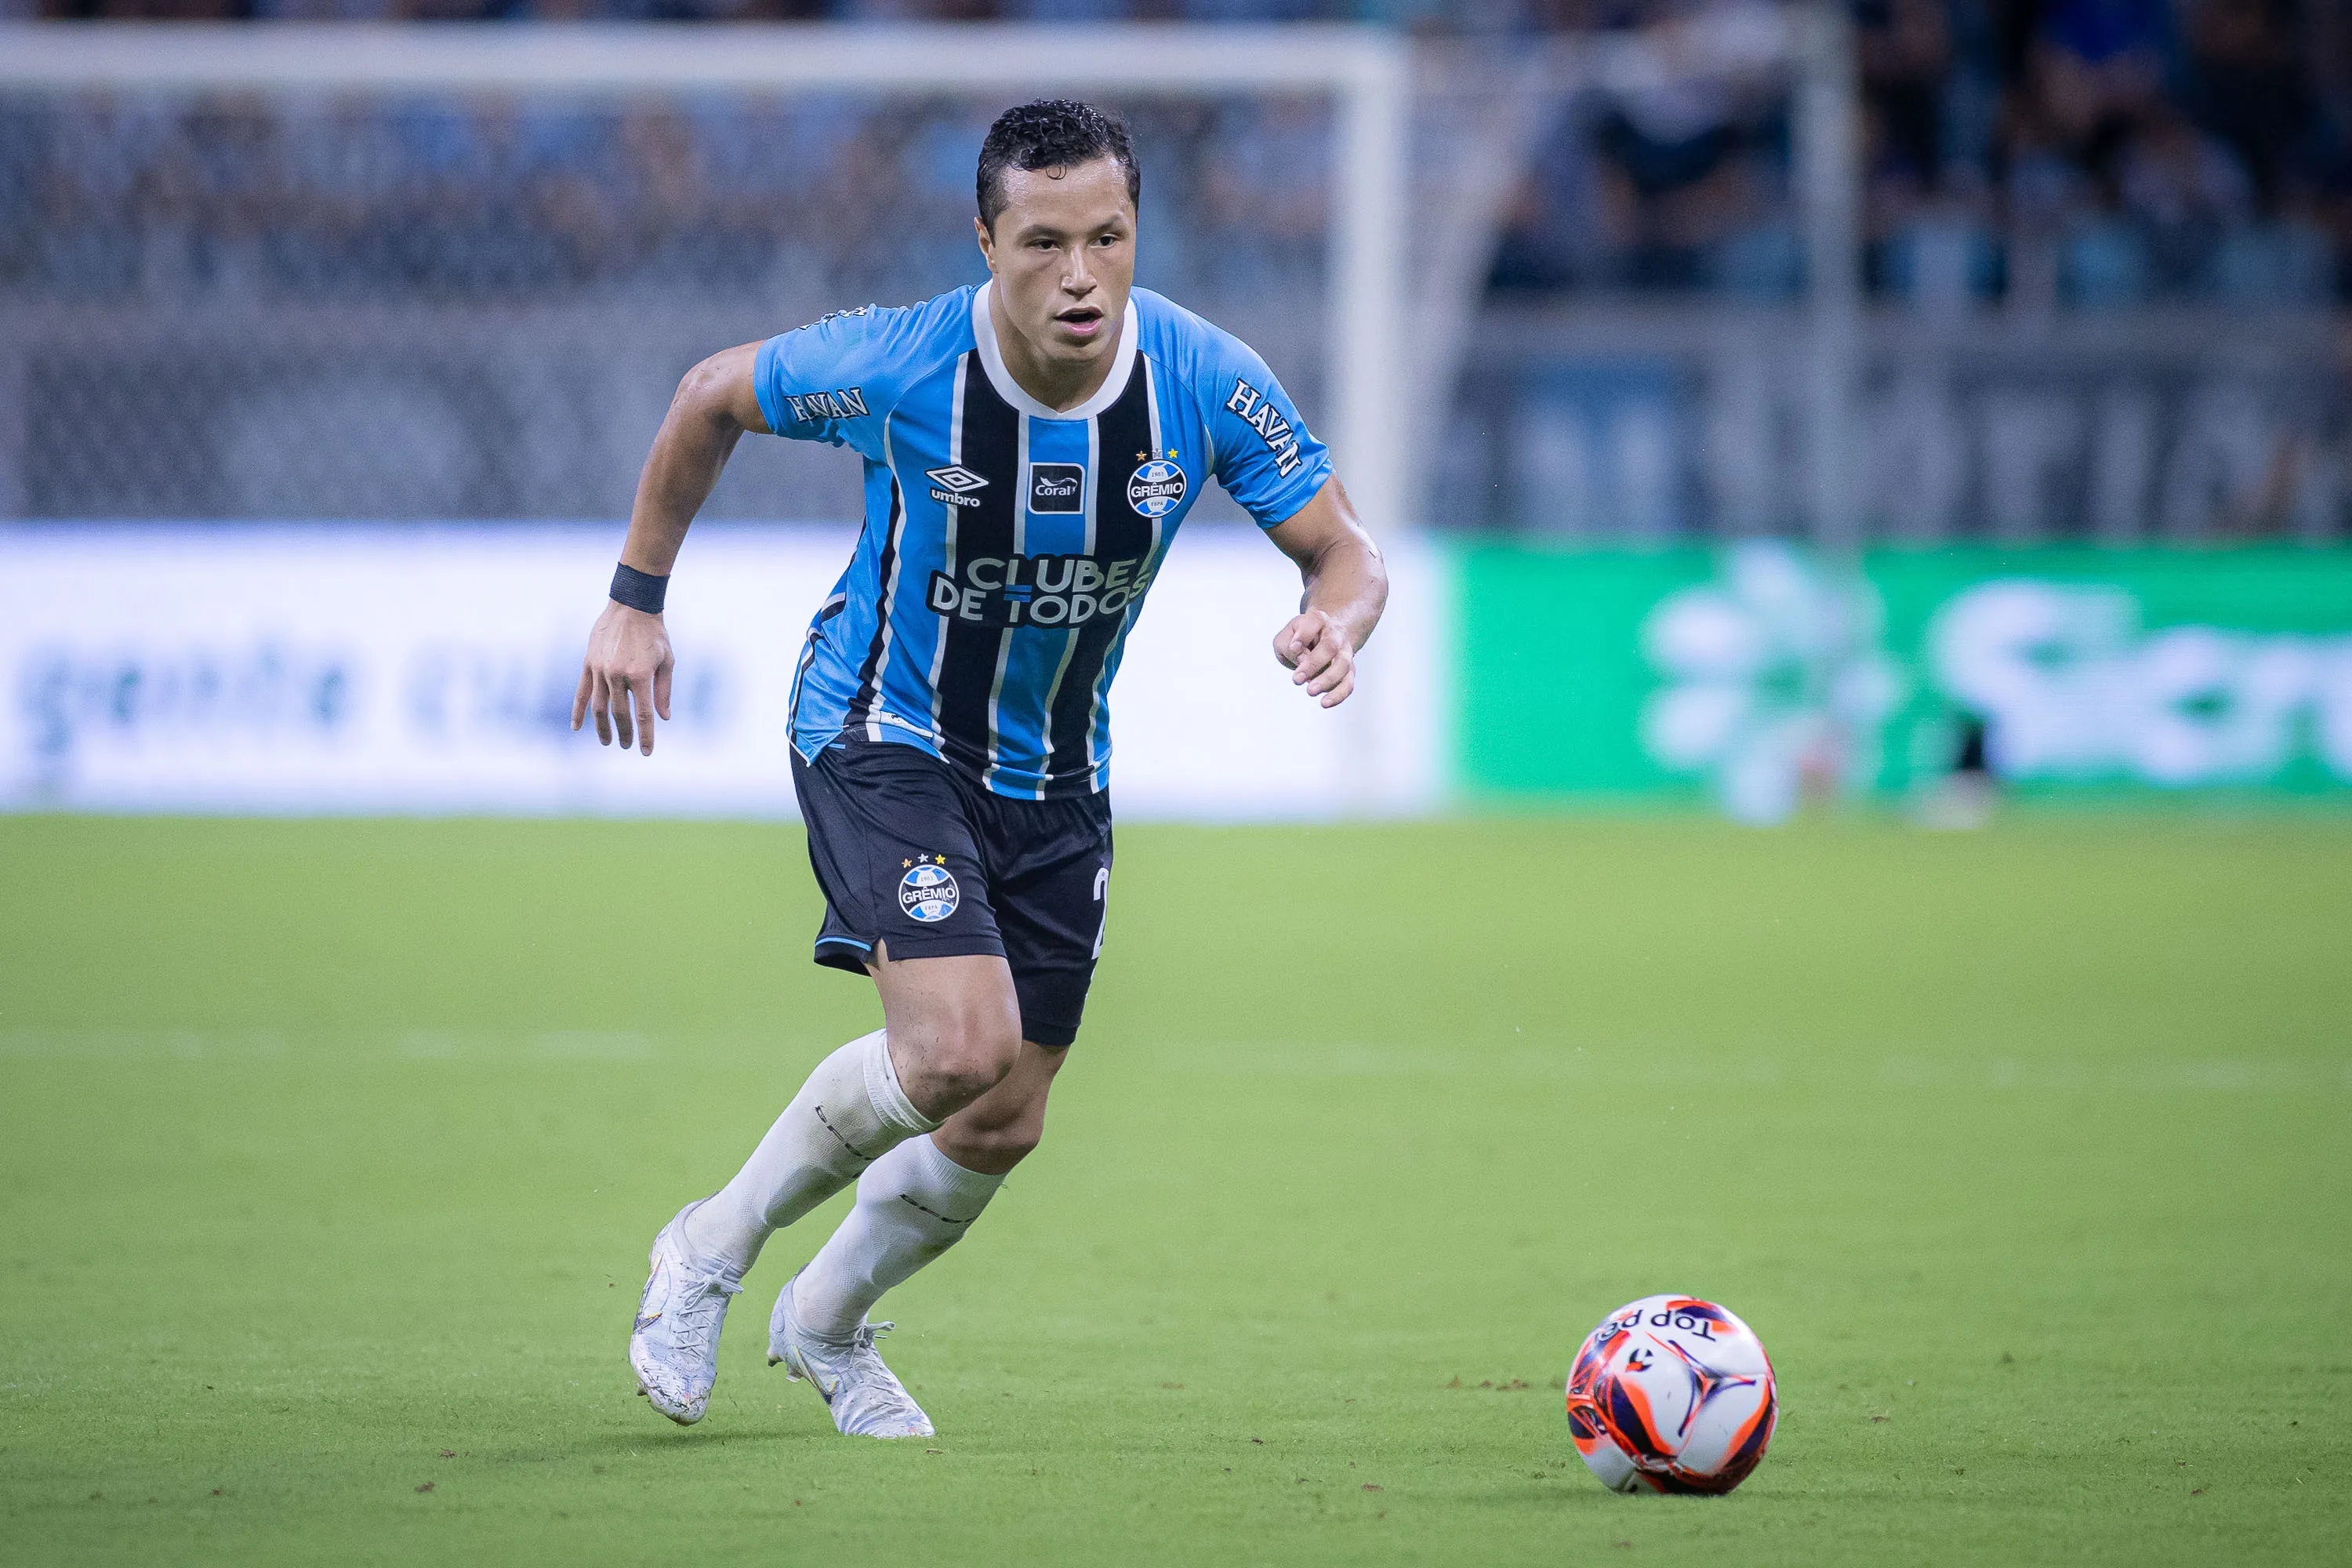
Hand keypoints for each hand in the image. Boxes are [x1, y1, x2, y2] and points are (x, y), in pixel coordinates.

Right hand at [572, 600, 673, 754]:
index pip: (643, 714)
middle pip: (620, 714)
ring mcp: (600, 669)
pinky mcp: (588, 664)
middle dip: (625, 733)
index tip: (645, 752)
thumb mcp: (667, 661)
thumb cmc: (654, 634)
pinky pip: (581, 692)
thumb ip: (663, 691)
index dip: (645, 735)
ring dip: (603, 727)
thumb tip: (663, 718)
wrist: (631, 606)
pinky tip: (577, 728)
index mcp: (641, 675)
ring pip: (599, 707)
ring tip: (608, 741)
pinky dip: (578, 711)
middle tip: (627, 745)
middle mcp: (618, 675)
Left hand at [1272, 609, 1356, 708]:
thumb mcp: (1285, 637)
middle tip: (1297, 679)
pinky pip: (1348, 683)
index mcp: (1318, 620)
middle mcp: (1335, 634)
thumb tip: (1301, 661)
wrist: (1322, 638)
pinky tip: (1324, 703)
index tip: (1293, 647)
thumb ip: (1286, 645)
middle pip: (1330, 646)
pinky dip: (1338, 694)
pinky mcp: (1348, 670)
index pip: (1314, 621)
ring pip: (1342, 665)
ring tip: (1310, 691)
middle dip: (1314, 663)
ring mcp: (1344, 652)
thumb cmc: (1298, 639)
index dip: (1304, 635)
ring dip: (1326, 680)